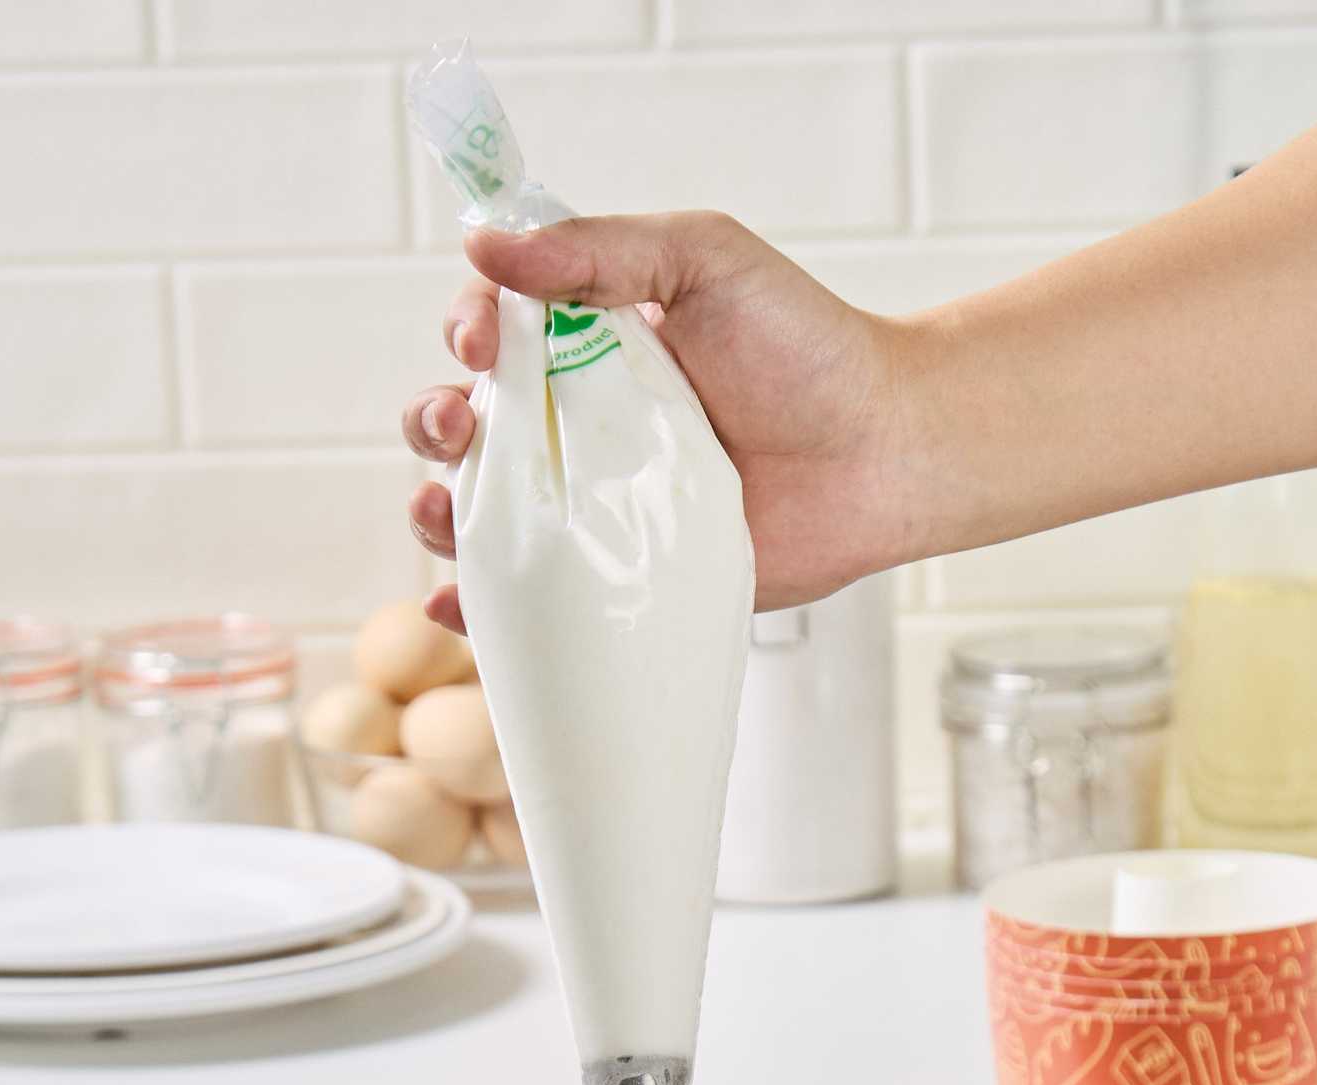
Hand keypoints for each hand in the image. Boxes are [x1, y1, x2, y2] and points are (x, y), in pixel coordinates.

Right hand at [403, 212, 912, 626]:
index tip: (484, 344)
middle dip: (434, 421)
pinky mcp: (625, 578)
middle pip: (467, 423)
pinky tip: (456, 607)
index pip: (492, 332)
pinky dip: (481, 611)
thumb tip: (487, 242)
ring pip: (486, 513)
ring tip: (446, 512)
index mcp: (589, 343)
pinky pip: (537, 599)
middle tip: (455, 427)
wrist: (883, 456)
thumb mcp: (705, 263)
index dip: (468, 333)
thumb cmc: (808, 350)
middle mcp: (583, 424)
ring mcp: (599, 508)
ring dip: (440, 511)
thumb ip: (602, 249)